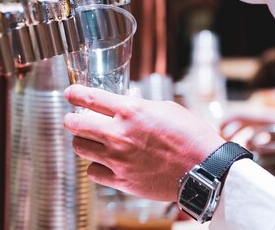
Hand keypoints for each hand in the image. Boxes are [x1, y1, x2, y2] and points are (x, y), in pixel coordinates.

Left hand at [63, 84, 225, 201]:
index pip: (90, 98)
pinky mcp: (122, 181)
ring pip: (80, 148)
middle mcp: (119, 135)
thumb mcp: (166, 109)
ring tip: (90, 140)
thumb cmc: (190, 135)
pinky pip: (93, 172)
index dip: (74, 94)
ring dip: (82, 142)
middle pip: (75, 125)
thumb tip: (127, 98)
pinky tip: (104, 162)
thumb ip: (140, 104)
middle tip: (72, 119)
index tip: (70, 94)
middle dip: (71, 120)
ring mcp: (118, 159)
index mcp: (130, 111)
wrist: (204, 169)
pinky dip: (96, 166)